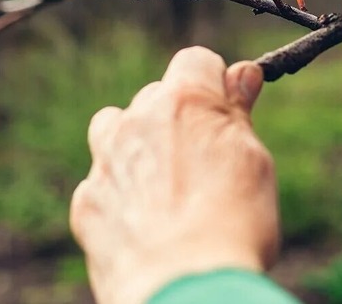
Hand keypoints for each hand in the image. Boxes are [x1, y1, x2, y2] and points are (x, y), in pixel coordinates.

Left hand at [70, 46, 278, 303]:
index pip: (196, 60)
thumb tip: (241, 75)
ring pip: (114, 130)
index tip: (230, 110)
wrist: (183, 291)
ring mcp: (105, 163)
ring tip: (167, 185)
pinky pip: (102, 183)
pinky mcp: (86, 204)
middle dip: (178, 118)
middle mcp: (137, 122)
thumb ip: (239, 114)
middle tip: (207, 161)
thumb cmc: (232, 226)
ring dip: (137, 145)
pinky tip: (148, 224)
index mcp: (185, 102)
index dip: (215, 83)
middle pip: (155, 96)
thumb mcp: (254, 161)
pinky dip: (121, 195)